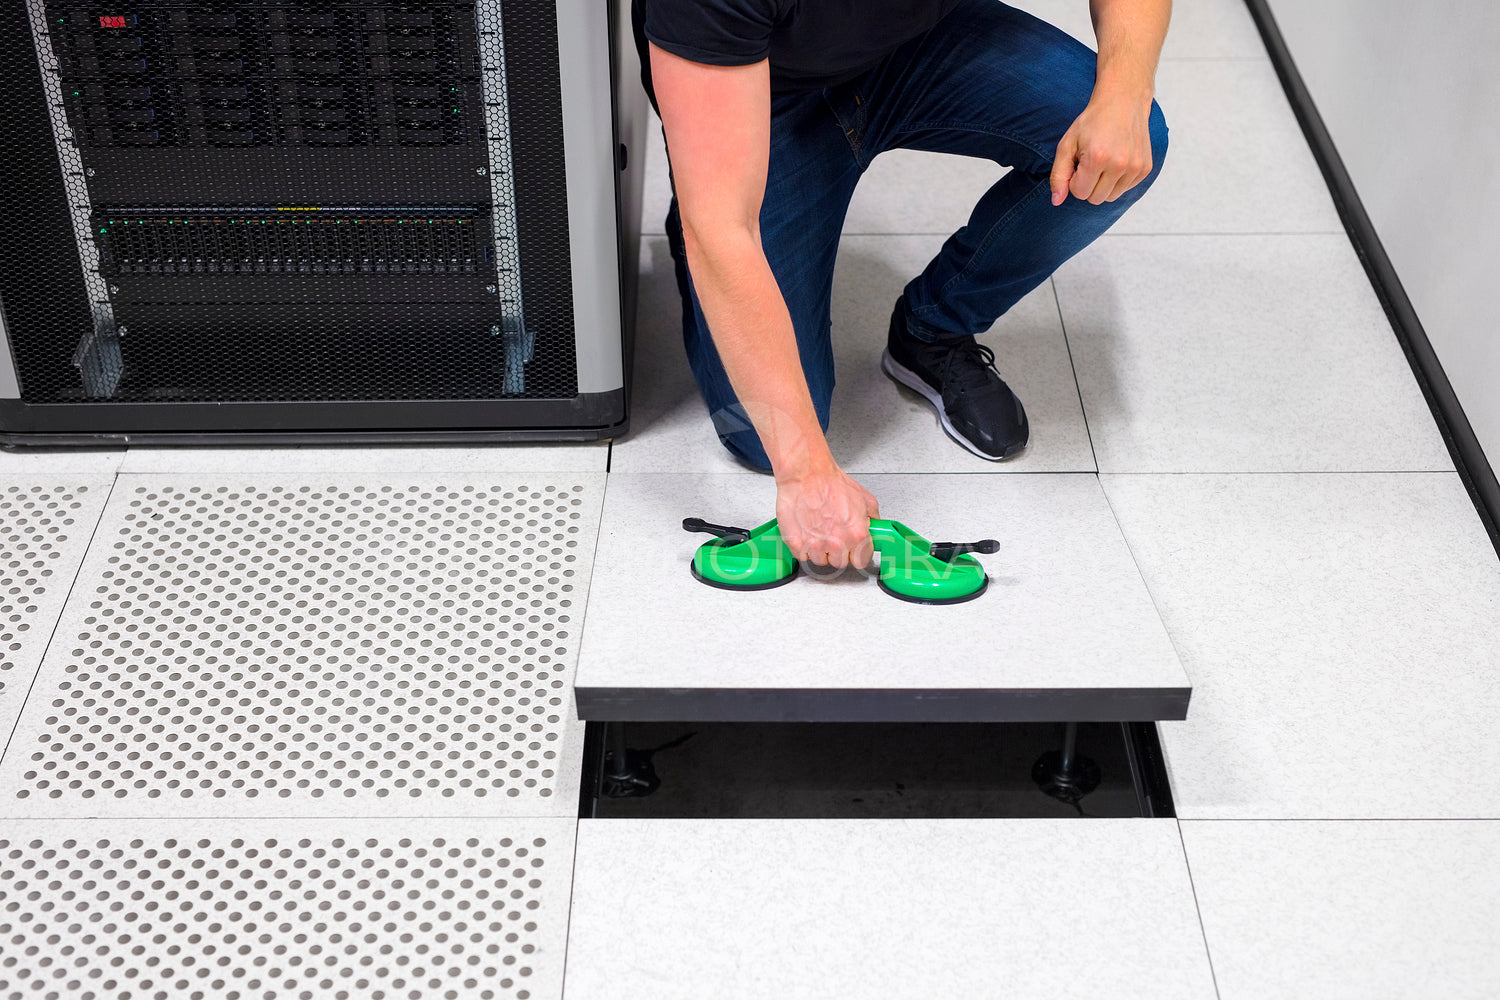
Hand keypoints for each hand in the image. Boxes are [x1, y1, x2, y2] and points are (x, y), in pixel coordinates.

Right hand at [775, 461, 879, 569]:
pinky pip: (802, 555)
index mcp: (856, 534)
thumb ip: (872, 519)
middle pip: (840, 562)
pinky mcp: (796, 544)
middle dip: (838, 551)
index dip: (858, 554)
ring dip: (820, 550)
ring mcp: (815, 545)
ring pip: (820, 561)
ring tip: (819, 530)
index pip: (861, 561)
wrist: (805, 473)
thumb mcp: (864, 498)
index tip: (854, 550)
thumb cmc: (831, 482)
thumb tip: (874, 529)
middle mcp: (836, 543)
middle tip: (834, 535)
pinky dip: (804, 546)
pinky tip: (807, 531)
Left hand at [1050, 91, 1155, 205]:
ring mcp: (1136, 167)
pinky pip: (1125, 189)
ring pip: (1111, 197)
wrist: (1123, 101)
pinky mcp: (1145, 168)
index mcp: (1098, 158)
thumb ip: (1058, 174)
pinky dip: (1117, 180)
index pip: (1080, 193)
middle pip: (1095, 199)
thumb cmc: (1092, 122)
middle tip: (1090, 162)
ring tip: (1103, 162)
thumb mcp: (1067, 144)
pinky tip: (1116, 160)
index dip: (1075, 180)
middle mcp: (1120, 164)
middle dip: (1088, 185)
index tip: (1078, 163)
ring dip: (1103, 185)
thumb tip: (1056, 202)